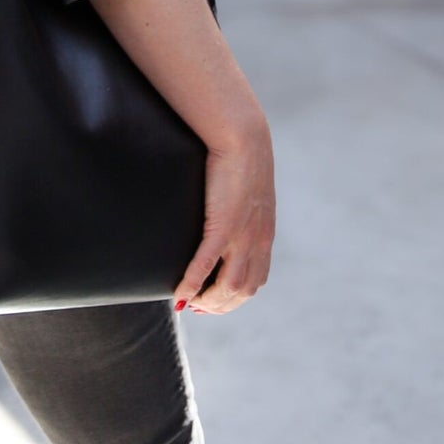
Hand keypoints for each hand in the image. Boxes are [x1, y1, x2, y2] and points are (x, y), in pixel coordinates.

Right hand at [173, 115, 275, 315]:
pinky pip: (206, 265)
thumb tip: (224, 211)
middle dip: (220, 306)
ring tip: (188, 303)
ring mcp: (242, 236)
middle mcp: (257, 241)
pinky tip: (179, 292)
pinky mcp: (223, 225)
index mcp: (264, 234)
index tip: (212, 302)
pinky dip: (192, 284)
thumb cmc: (240, 154)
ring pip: (229, 287)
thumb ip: (241, 205)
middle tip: (197, 308)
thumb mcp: (248, 188)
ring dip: (208, 302)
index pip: (255, 281)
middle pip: (243, 291)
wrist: (242, 135)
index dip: (234, 298)